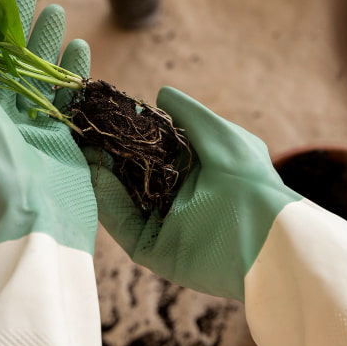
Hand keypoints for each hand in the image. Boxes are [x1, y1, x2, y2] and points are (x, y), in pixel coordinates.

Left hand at [0, 0, 96, 253]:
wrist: (42, 237)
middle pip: (6, 66)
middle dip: (16, 29)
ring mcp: (30, 133)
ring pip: (37, 78)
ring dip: (46, 45)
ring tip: (57, 10)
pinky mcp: (61, 143)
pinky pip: (65, 100)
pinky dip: (72, 76)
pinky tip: (80, 50)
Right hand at [87, 86, 300, 299]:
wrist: (266, 237)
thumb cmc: (249, 180)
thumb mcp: (221, 135)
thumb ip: (188, 114)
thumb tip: (161, 94)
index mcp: (198, 171)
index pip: (154, 149)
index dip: (130, 134)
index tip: (106, 116)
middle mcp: (179, 197)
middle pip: (133, 174)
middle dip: (108, 154)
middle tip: (84, 132)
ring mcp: (165, 225)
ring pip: (123, 198)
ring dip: (101, 174)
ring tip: (80, 149)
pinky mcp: (154, 251)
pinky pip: (123, 224)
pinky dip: (105, 201)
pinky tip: (92, 175)